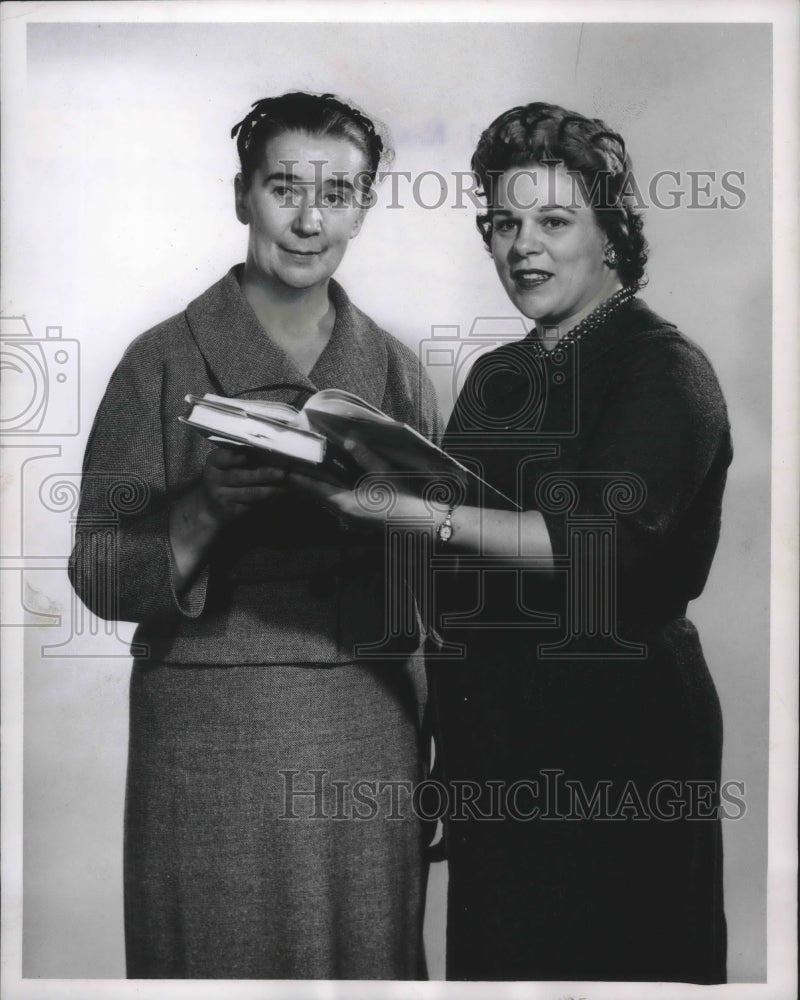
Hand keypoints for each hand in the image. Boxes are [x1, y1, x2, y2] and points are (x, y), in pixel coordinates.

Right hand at [200, 445, 290, 524]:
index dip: (233, 458)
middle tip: (282, 473)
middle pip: (239, 476)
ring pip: (249, 493)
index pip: (221, 458)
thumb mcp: (226, 465)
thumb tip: (271, 452)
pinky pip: (252, 506)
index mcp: (214, 463)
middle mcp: (214, 479)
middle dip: (262, 475)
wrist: (211, 508)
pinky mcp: (231, 511)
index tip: (245, 457)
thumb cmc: (225, 478)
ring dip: (270, 490)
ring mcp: (222, 497)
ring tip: (287, 487)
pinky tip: (280, 496)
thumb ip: (243, 457)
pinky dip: (268, 501)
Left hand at [285, 440, 419, 530]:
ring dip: (316, 485)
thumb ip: (364, 457)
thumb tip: (349, 441)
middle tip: (289, 463)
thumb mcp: (383, 474)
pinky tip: (329, 480)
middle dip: (303, 479)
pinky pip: (337, 501)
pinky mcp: (358, 517)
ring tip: (304, 468)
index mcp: (344, 504)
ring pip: (326, 499)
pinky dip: (330, 490)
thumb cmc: (402, 500)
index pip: (313, 488)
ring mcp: (350, 518)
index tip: (280, 467)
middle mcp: (343, 513)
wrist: (420, 524)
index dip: (295, 477)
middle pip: (316, 494)